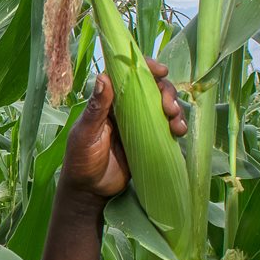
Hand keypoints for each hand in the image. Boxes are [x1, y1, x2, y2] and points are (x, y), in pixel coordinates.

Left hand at [60, 58, 186, 203]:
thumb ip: (96, 108)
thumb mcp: (86, 133)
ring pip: (162, 106)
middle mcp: (125, 108)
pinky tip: (178, 132)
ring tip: (176, 124)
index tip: (161, 71)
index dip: (146, 68)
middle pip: (151, 88)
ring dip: (175, 109)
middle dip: (166, 92)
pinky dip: (176, 125)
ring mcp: (139, 123)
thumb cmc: (81, 160)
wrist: (90, 191)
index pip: (128, 75)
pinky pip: (166, 126)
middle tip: (169, 108)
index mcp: (108, 101)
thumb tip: (103, 77)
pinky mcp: (149, 139)